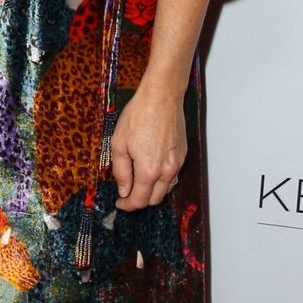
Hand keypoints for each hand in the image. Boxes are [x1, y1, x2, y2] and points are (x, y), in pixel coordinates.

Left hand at [109, 87, 185, 209]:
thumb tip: (124, 190)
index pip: (139, 200)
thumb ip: (121, 172)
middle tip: (126, 193)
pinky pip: (173, 176)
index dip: (127, 205)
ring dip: (152, 191)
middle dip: (139, 200)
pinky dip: (162, 180)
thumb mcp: (119, 144)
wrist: (161, 97)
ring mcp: (177, 163)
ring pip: (165, 189)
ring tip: (138, 181)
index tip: (119, 203)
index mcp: (149, 171)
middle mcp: (167, 171)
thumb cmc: (138, 116)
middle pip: (154, 199)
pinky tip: (151, 169)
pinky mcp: (183, 155)